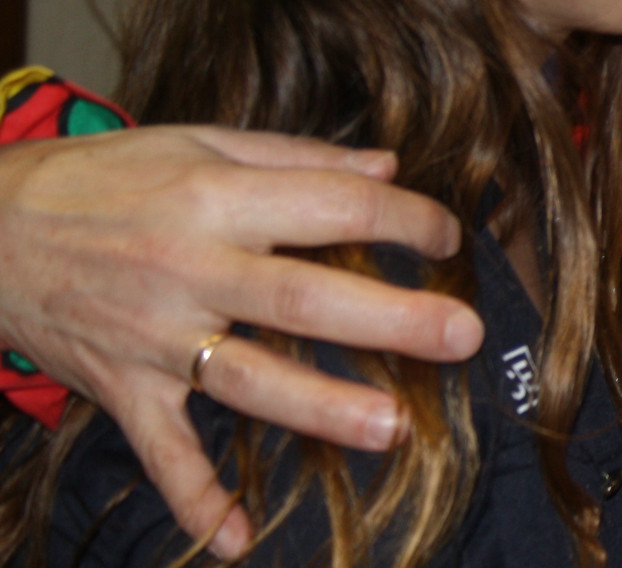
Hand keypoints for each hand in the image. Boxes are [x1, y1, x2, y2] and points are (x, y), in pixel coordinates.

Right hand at [0, 127, 483, 556]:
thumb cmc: (108, 179)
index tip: (449, 237)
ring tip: (392, 428)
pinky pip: (163, 451)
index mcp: (217, 199)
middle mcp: (191, 269)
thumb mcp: (200, 144)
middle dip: (388, 320)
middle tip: (462, 336)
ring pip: (248, 378)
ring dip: (321, 407)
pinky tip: (239, 540)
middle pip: (302, 300)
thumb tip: (386, 169)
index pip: (330, 208)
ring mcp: (155, 336)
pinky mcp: (122, 388)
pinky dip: (196, 498)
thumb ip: (297, 159)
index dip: (400, 220)